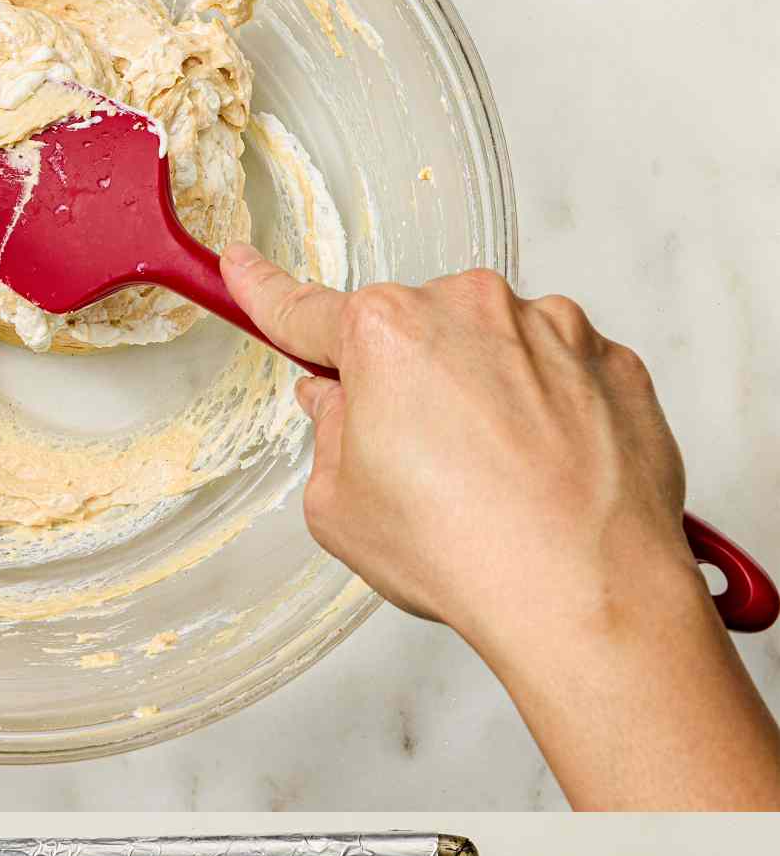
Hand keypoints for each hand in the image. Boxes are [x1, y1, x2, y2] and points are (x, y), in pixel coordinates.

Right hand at [221, 246, 779, 810]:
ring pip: (495, 352)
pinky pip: (562, 378)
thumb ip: (330, 439)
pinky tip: (544, 480)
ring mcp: (556, 330)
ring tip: (492, 486)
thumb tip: (337, 405)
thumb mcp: (341, 510)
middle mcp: (475, 308)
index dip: (267, 294)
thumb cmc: (458, 550)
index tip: (240, 266)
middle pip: (416, 334)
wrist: (583, 588)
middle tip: (415, 468)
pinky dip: (549, 418)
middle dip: (408, 385)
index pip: (307, 312)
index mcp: (388, 334)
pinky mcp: (615, 364)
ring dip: (484, 400)